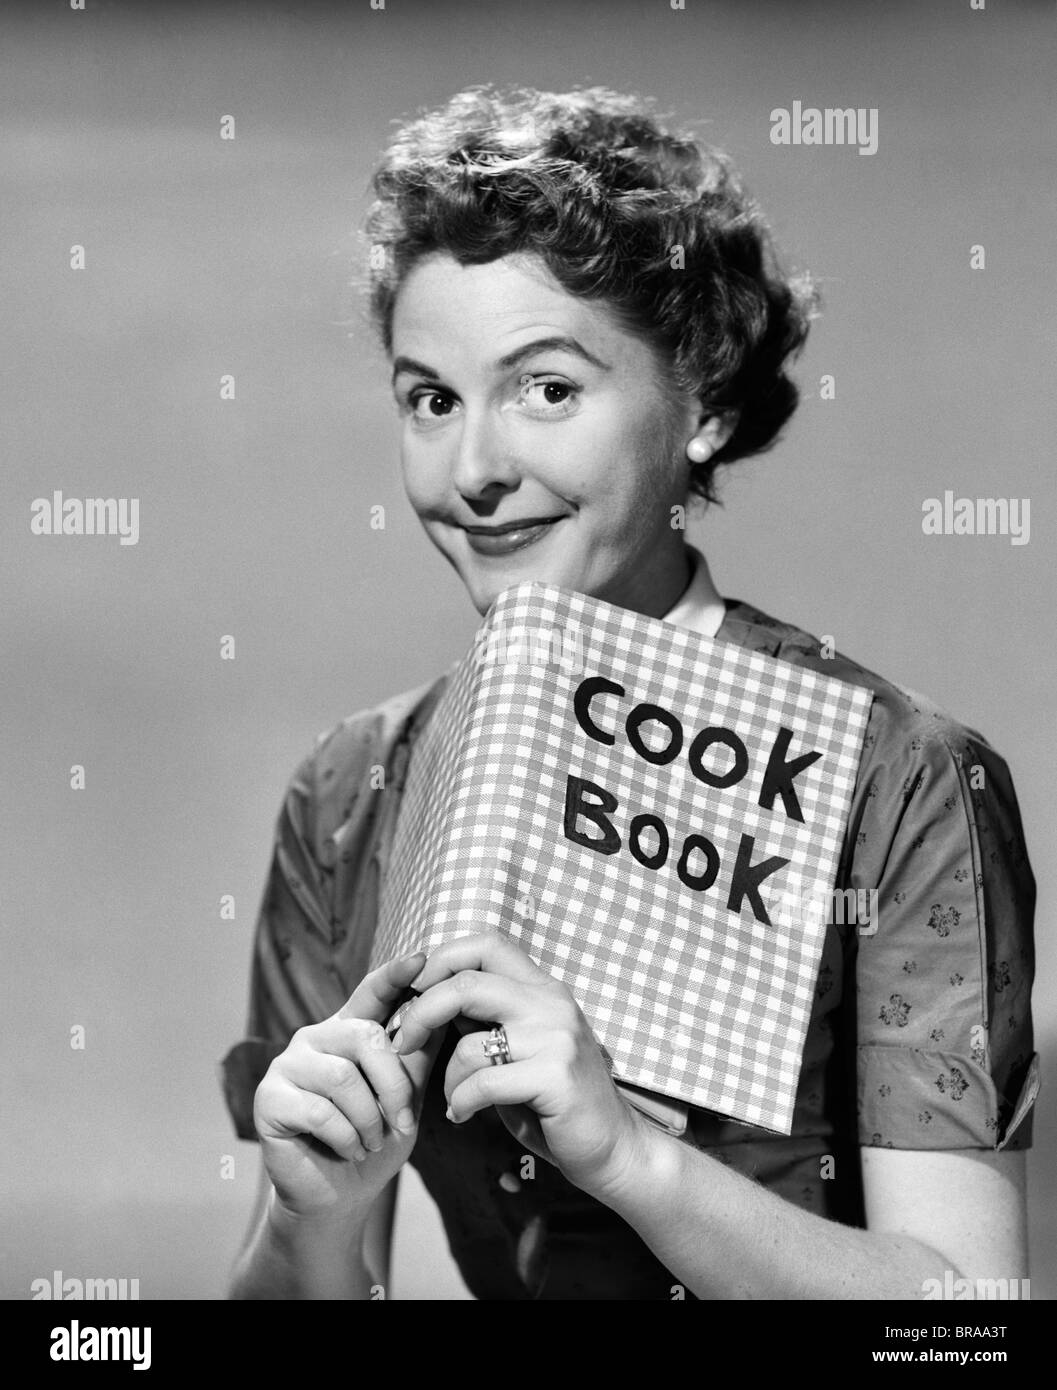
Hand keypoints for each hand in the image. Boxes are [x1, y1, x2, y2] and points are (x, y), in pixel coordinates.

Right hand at [253, 951, 444, 1221]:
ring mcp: (287, 1065)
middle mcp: (314, 1038)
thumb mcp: (405, 1097)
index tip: (422, 958)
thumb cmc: (374, 1142)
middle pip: (363, 1037)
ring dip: (369, 1118)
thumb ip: (417, 1056)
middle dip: (393, 1085)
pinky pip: (318, 1110)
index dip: (394, 974)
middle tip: (402, 1122)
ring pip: (342, 1076)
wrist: (340, 1197)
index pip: (371, 992)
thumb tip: (445, 1008)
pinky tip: (350, 1149)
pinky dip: (346, 1136)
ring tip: (373, 1141)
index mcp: (348, 1031)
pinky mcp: (268, 1099)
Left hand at [392, 931, 652, 1203]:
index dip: (442, 958)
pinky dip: (460, 1103)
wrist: (612, 1146)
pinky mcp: (555, 1077)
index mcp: (543, 989)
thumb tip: (428, 994)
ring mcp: (556, 1039)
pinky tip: (463, 1116)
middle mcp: (552, 1004)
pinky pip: (482, 1084)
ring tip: (454, 1100)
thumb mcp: (519, 1047)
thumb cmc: (552, 1099)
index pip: (487, 944)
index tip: (413, 991)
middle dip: (422, 1013)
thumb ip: (485, 1018)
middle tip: (404, 1043)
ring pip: (468, 1044)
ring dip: (447, 1080)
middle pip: (466, 984)